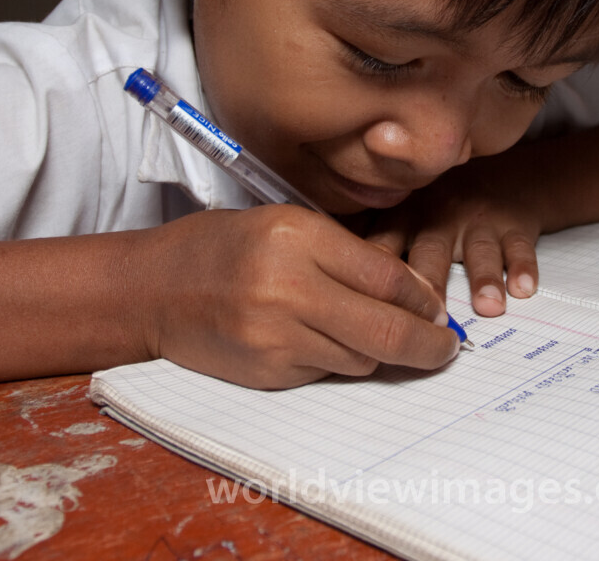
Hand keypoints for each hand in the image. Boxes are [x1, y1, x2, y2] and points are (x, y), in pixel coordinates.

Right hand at [131, 204, 458, 388]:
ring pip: (362, 357)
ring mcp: (276, 336)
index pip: (389, 277)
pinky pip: (327, 372)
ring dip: (376, 351)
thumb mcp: (288, 226)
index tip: (439, 311)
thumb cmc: (224, 247)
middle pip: (388, 330)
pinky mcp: (267, 372)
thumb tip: (418, 296)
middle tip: (446, 349)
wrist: (152, 290)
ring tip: (362, 332)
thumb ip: (350, 256)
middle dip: (430, 346)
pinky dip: (335, 360)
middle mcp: (289, 287)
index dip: (425, 299)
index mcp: (298, 237)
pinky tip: (312, 340)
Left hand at [366, 168, 543, 317]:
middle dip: (427, 287)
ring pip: (478, 250)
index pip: (381, 253)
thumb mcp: (398, 214)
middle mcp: (436, 219)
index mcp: (401, 221)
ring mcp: (476, 221)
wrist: (502, 178)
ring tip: (486, 307)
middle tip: (425, 321)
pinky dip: (522, 267)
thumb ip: (363, 244)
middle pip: (429, 255)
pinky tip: (523, 288)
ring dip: (482, 278)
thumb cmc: (438, 206)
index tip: (361, 310)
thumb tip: (310, 281)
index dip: (372, 283)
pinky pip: (519, 246)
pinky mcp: (513, 224)